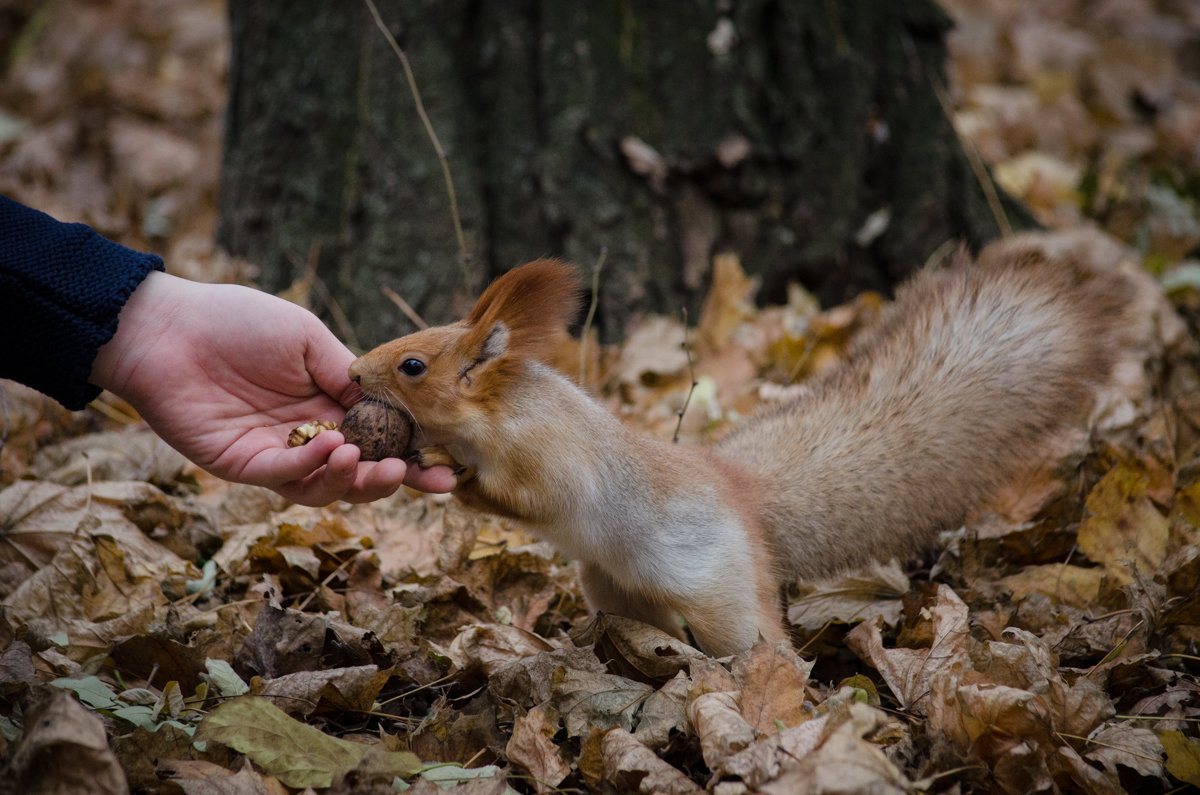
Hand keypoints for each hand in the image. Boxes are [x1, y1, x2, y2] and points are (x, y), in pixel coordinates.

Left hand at [91, 271, 456, 505]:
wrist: (168, 327)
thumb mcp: (306, 337)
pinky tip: (330, 444)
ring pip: (326, 486)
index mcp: (329, 404)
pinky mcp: (242, 464)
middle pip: (360, 473)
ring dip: (355, 479)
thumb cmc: (237, 321)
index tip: (448, 466)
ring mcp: (276, 454)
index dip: (414, 454)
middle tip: (422, 477)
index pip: (380, 438)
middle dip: (394, 480)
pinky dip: (311, 466)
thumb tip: (390, 405)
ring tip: (369, 460)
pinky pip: (284, 476)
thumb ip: (346, 371)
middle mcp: (308, 435)